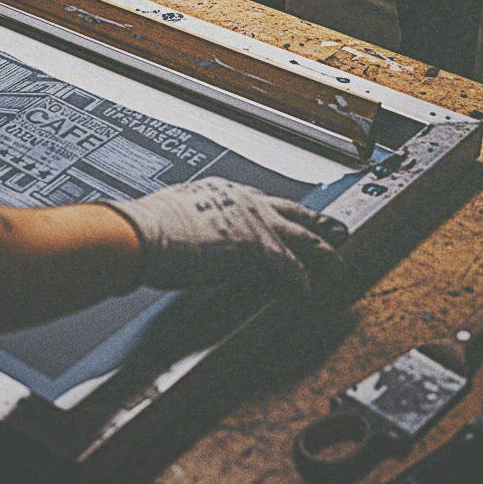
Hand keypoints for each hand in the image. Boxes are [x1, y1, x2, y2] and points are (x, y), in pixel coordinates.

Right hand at [104, 177, 346, 292]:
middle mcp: (243, 200)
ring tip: (337, 265)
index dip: (277, 213)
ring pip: (302, 235)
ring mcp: (253, 221)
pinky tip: (306, 293)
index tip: (287, 219)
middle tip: (335, 228)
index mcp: (221, 190)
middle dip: (315, 221)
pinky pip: (290, 268)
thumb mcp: (171, 212)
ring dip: (323, 252)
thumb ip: (187, 220)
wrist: (145, 233)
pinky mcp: (258, 248)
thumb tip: (180, 233)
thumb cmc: (147, 226)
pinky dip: (300, 282)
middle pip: (291, 211)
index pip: (260, 200)